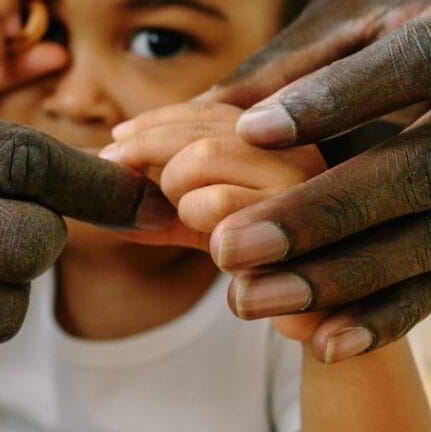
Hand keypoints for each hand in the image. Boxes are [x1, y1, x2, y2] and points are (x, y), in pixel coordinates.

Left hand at [102, 102, 323, 250]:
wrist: (329, 323)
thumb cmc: (265, 269)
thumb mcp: (206, 226)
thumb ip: (163, 200)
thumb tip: (101, 168)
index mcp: (286, 140)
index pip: (213, 108)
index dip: (157, 122)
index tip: (118, 139)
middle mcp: (303, 147)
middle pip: (202, 127)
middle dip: (148, 152)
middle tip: (125, 180)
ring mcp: (307, 181)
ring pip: (203, 158)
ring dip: (176, 193)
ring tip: (193, 224)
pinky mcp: (302, 218)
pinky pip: (217, 204)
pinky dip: (197, 223)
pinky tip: (217, 246)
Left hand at [116, 0, 430, 362]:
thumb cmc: (402, 34)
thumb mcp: (351, 25)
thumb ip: (289, 66)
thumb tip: (206, 119)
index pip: (424, 61)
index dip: (340, 100)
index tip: (249, 134)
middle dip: (324, 214)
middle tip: (230, 246)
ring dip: (342, 279)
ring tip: (252, 297)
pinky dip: (386, 315)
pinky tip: (323, 341)